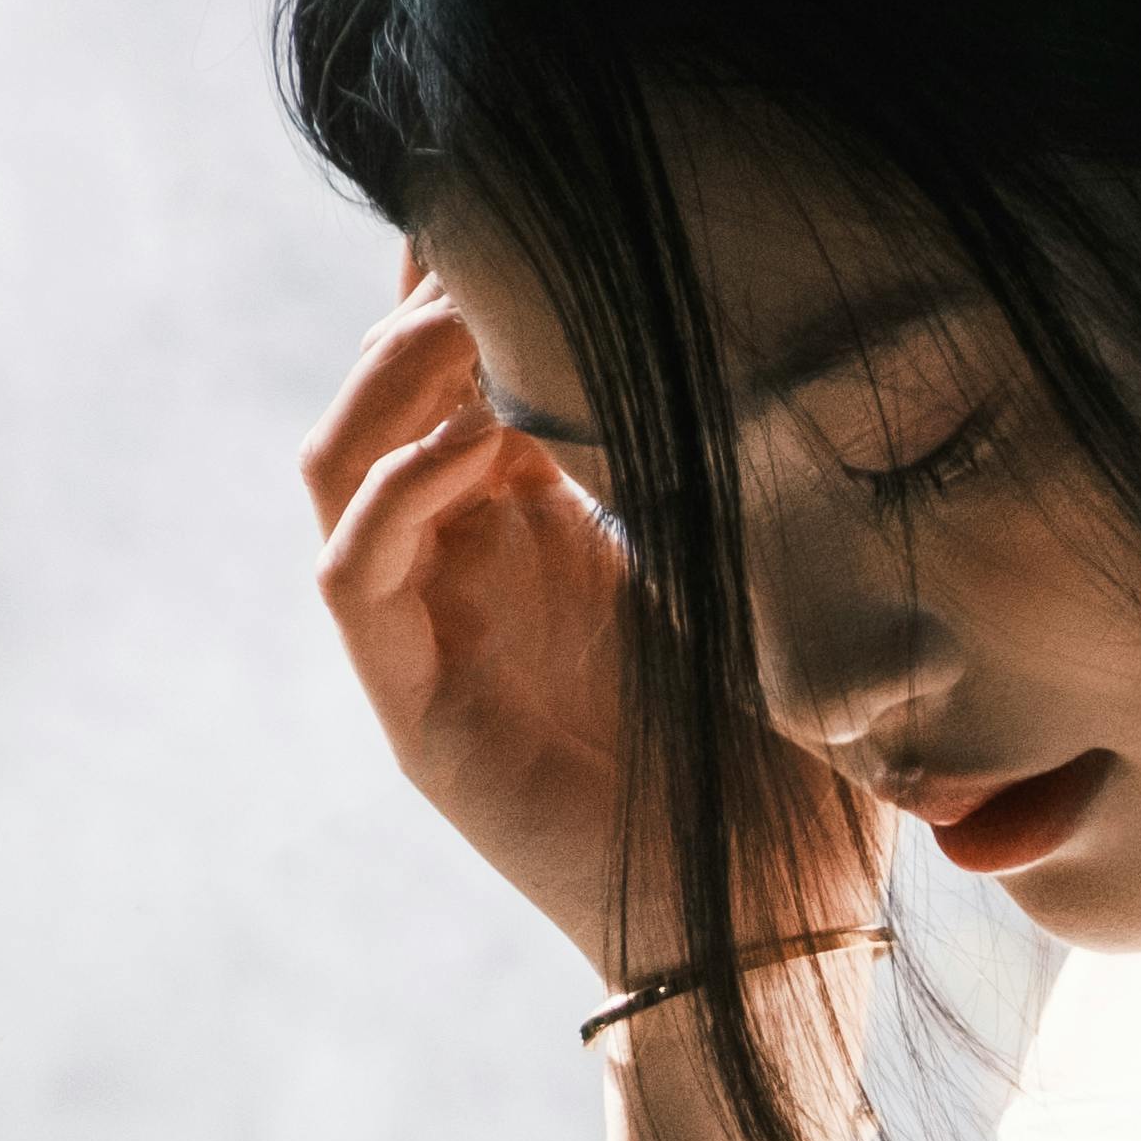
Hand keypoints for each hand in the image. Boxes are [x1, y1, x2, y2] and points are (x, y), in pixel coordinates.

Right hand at [299, 268, 865, 999]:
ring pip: (341, 461)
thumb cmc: (800, 771)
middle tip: (505, 250)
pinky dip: (397, 493)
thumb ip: (732, 464)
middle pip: (384, 391)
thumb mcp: (771, 581)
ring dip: (392, 382)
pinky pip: (356, 573)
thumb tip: (762, 311)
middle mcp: (472, 572)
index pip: (462, 370)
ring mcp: (433, 642)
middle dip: (428, 306)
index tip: (541, 205)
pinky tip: (474, 451)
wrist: (780, 935)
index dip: (476, 281)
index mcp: (546, 532)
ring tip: (473, 332)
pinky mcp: (417, 719)